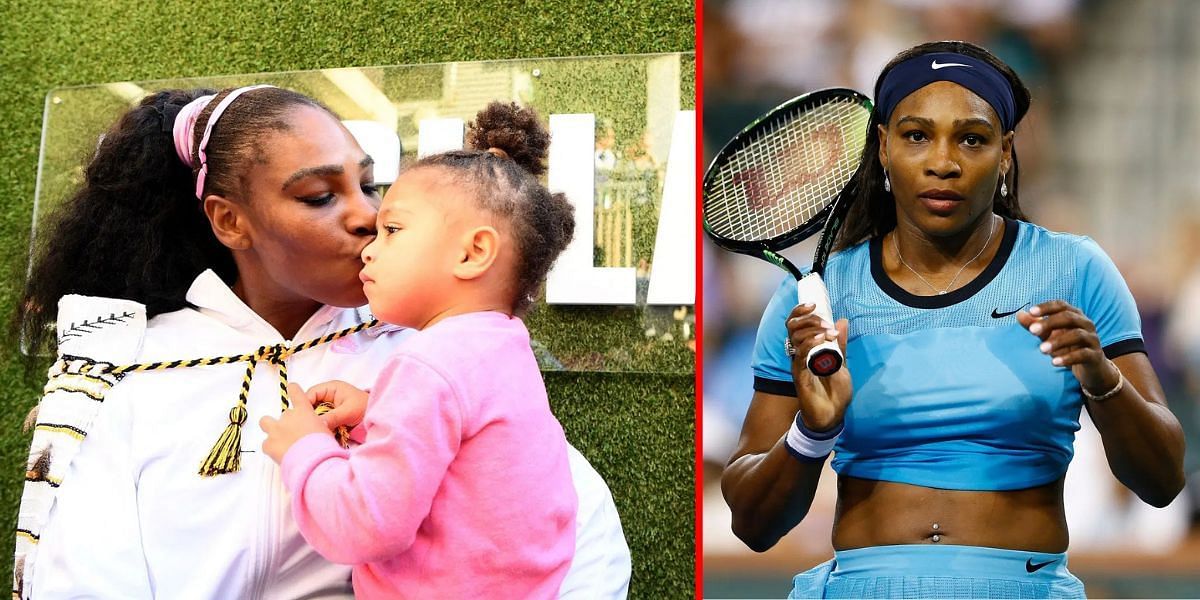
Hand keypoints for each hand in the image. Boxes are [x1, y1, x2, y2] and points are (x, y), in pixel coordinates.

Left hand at [259, 383, 329, 463]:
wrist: (312, 461)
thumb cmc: (323, 445)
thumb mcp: (325, 430)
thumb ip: (316, 425)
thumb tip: (314, 427)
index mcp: (303, 411)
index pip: (296, 392)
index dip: (293, 389)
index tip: (291, 387)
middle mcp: (287, 417)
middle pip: (284, 414)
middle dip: (288, 422)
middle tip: (296, 435)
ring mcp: (275, 430)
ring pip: (265, 422)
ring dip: (271, 428)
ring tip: (278, 439)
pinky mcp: (268, 444)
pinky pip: (267, 444)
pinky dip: (272, 448)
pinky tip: (280, 455)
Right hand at [306, 380, 369, 429]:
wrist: (379, 416)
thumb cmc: (365, 407)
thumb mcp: (348, 411)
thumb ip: (333, 417)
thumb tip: (317, 425)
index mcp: (331, 388)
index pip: (311, 393)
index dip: (305, 404)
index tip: (303, 417)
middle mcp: (327, 397)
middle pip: (310, 405)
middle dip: (310, 416)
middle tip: (309, 427)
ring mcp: (329, 408)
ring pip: (315, 416)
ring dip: (316, 423)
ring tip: (316, 432)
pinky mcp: (331, 418)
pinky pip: (322, 423)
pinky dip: (321, 428)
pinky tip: (321, 434)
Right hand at [785, 303, 853, 431]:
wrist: (833, 416)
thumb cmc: (835, 392)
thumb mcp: (842, 364)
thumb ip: (841, 344)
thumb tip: (842, 321)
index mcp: (808, 349)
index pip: (797, 324)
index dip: (801, 311)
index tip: (814, 304)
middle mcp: (800, 354)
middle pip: (792, 326)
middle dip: (806, 317)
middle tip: (825, 321)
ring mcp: (799, 364)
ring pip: (795, 338)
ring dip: (811, 329)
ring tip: (827, 332)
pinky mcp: (799, 375)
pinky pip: (800, 355)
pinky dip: (810, 344)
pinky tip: (821, 341)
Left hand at [1016, 300, 1120, 394]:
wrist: (1090, 368)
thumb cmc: (1067, 347)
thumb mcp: (1048, 336)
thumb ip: (1035, 325)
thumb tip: (1019, 314)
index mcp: (1075, 315)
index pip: (1061, 305)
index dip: (1047, 307)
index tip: (1031, 311)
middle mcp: (1086, 324)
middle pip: (1069, 317)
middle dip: (1050, 323)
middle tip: (1032, 331)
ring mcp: (1092, 339)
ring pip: (1077, 335)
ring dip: (1058, 341)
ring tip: (1041, 350)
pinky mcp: (1095, 355)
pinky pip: (1083, 354)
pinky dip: (1069, 358)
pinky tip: (1054, 362)